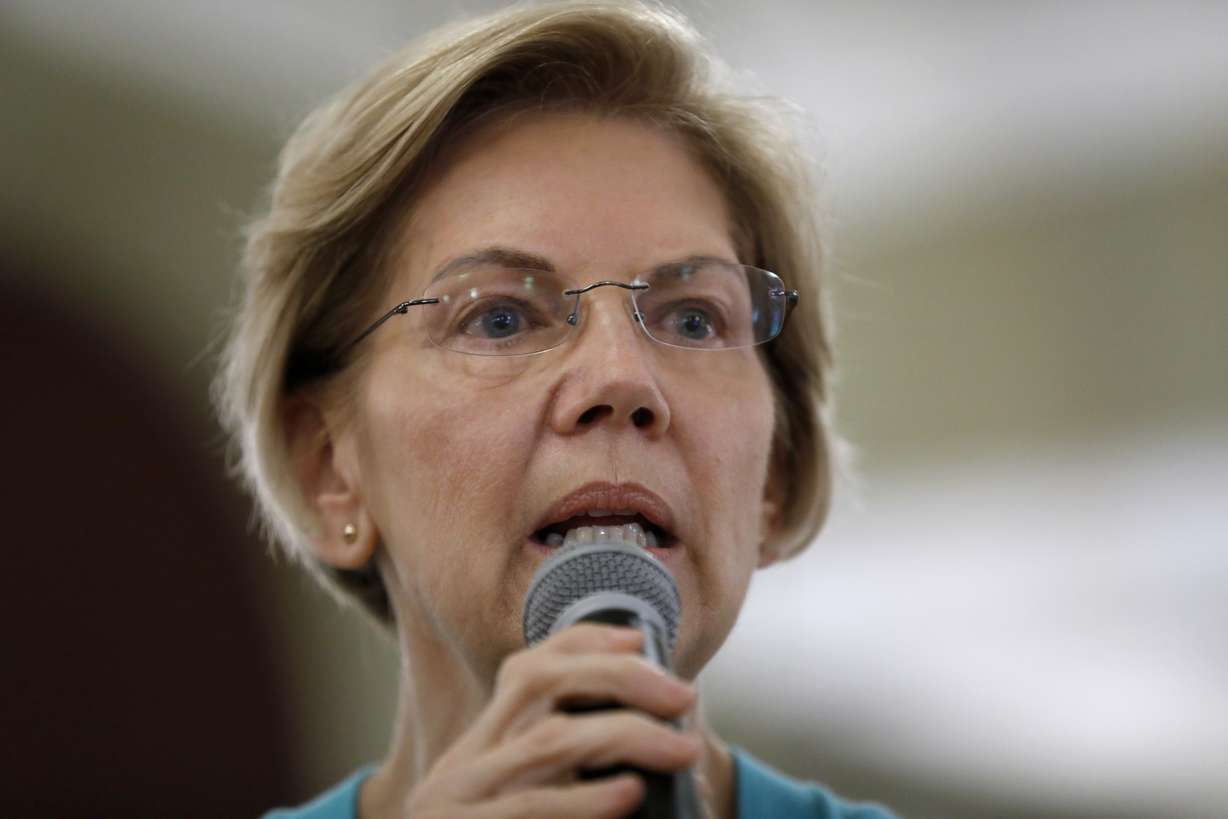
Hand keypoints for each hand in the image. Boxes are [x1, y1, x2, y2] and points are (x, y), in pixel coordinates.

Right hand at [404, 623, 700, 817]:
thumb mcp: (518, 806)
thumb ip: (562, 778)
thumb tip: (655, 743)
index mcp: (477, 755)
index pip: (525, 669)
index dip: (581, 641)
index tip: (639, 640)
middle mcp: (462, 768)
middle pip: (538, 682)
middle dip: (618, 678)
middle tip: (683, 697)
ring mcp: (458, 805)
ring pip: (546, 739)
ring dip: (624, 734)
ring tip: (680, 749)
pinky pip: (530, 810)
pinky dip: (585, 800)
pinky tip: (627, 795)